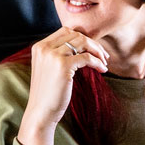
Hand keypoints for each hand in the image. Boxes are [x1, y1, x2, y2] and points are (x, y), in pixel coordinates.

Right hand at [18, 27, 108, 144]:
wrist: (40, 112)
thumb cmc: (48, 94)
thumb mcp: (48, 69)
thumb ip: (58, 55)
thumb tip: (81, 46)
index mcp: (39, 47)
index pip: (65, 31)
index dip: (82, 38)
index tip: (92, 50)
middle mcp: (44, 48)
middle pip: (75, 34)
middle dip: (92, 43)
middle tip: (103, 56)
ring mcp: (52, 55)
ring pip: (83, 42)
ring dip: (97, 51)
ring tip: (104, 62)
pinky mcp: (62, 65)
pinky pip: (87, 57)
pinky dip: (98, 62)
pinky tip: (103, 70)